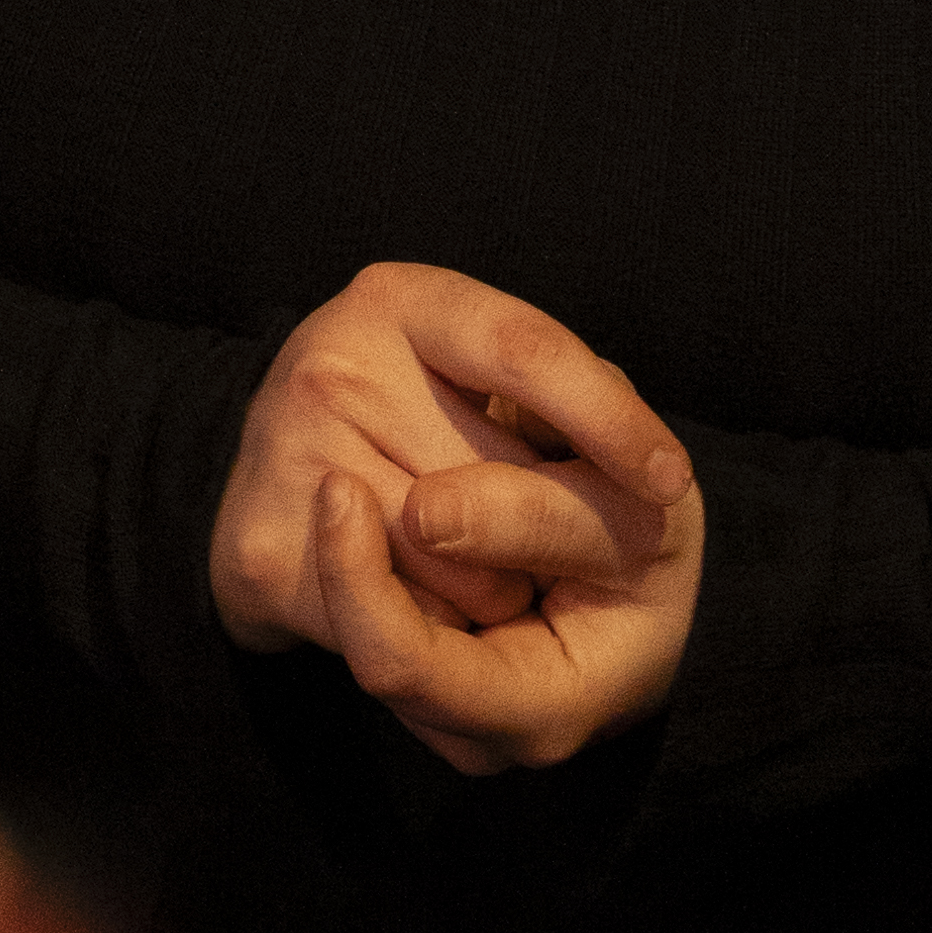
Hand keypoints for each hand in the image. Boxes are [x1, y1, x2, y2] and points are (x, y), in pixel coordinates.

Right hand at [207, 258, 702, 775]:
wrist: (284, 499)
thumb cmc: (423, 436)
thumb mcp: (496, 390)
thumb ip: (561, 412)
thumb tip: (584, 500)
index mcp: (400, 299)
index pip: (524, 352)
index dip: (607, 419)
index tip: (671, 484)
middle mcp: (330, 362)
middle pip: (497, 485)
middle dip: (541, 535)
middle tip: (532, 544)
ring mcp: (284, 454)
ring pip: (456, 568)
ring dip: (493, 595)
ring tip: (473, 573)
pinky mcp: (261, 555)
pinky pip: (398, 629)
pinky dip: (433, 633)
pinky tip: (422, 604)